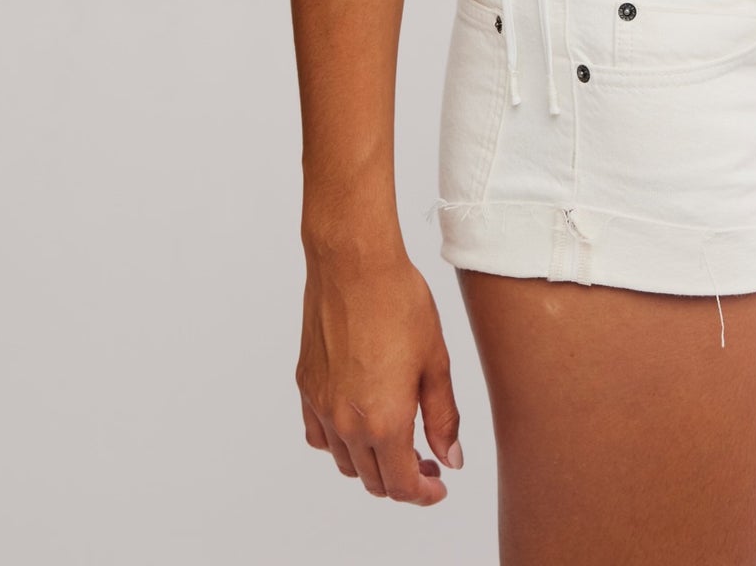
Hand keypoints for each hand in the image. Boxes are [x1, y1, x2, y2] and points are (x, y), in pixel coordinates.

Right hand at [297, 248, 462, 503]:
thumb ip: (443, 417)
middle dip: (403, 480)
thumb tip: (450, 457)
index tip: (439, 484)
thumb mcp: (435, 362)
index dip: (424, 492)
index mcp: (383, 421)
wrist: (354, 264)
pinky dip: (339, 443)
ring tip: (397, 442)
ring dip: (371, 464)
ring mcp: (321, 406)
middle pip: (372, 480)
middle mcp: (346, 422)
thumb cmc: (399, 302)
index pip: (401, 484)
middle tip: (428, 461)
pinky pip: (319, 435)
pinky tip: (358, 423)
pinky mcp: (306, 386)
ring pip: (344, 462)